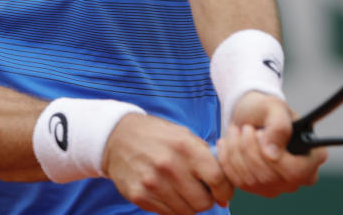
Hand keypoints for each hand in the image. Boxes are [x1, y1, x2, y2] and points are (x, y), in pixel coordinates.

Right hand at [102, 112, 233, 214]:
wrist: (117, 137)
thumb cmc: (157, 136)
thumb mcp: (183, 135)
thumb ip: (206, 157)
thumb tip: (225, 189)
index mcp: (184, 147)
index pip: (217, 179)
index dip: (225, 190)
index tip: (223, 192)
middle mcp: (169, 166)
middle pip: (203, 202)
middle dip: (207, 200)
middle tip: (201, 191)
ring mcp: (152, 183)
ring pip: (186, 212)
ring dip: (189, 205)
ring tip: (182, 190)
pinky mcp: (139, 196)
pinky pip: (167, 213)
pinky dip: (172, 207)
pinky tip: (167, 192)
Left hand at [215, 91, 326, 196]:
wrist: (250, 115)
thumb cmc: (266, 109)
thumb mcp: (274, 107)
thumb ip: (279, 126)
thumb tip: (272, 155)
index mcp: (313, 157)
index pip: (296, 171)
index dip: (274, 156)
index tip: (259, 133)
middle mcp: (300, 177)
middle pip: (269, 176)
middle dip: (249, 148)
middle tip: (245, 128)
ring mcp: (278, 185)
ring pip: (251, 179)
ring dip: (236, 151)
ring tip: (236, 131)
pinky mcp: (257, 189)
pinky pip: (237, 181)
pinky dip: (227, 159)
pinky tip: (228, 143)